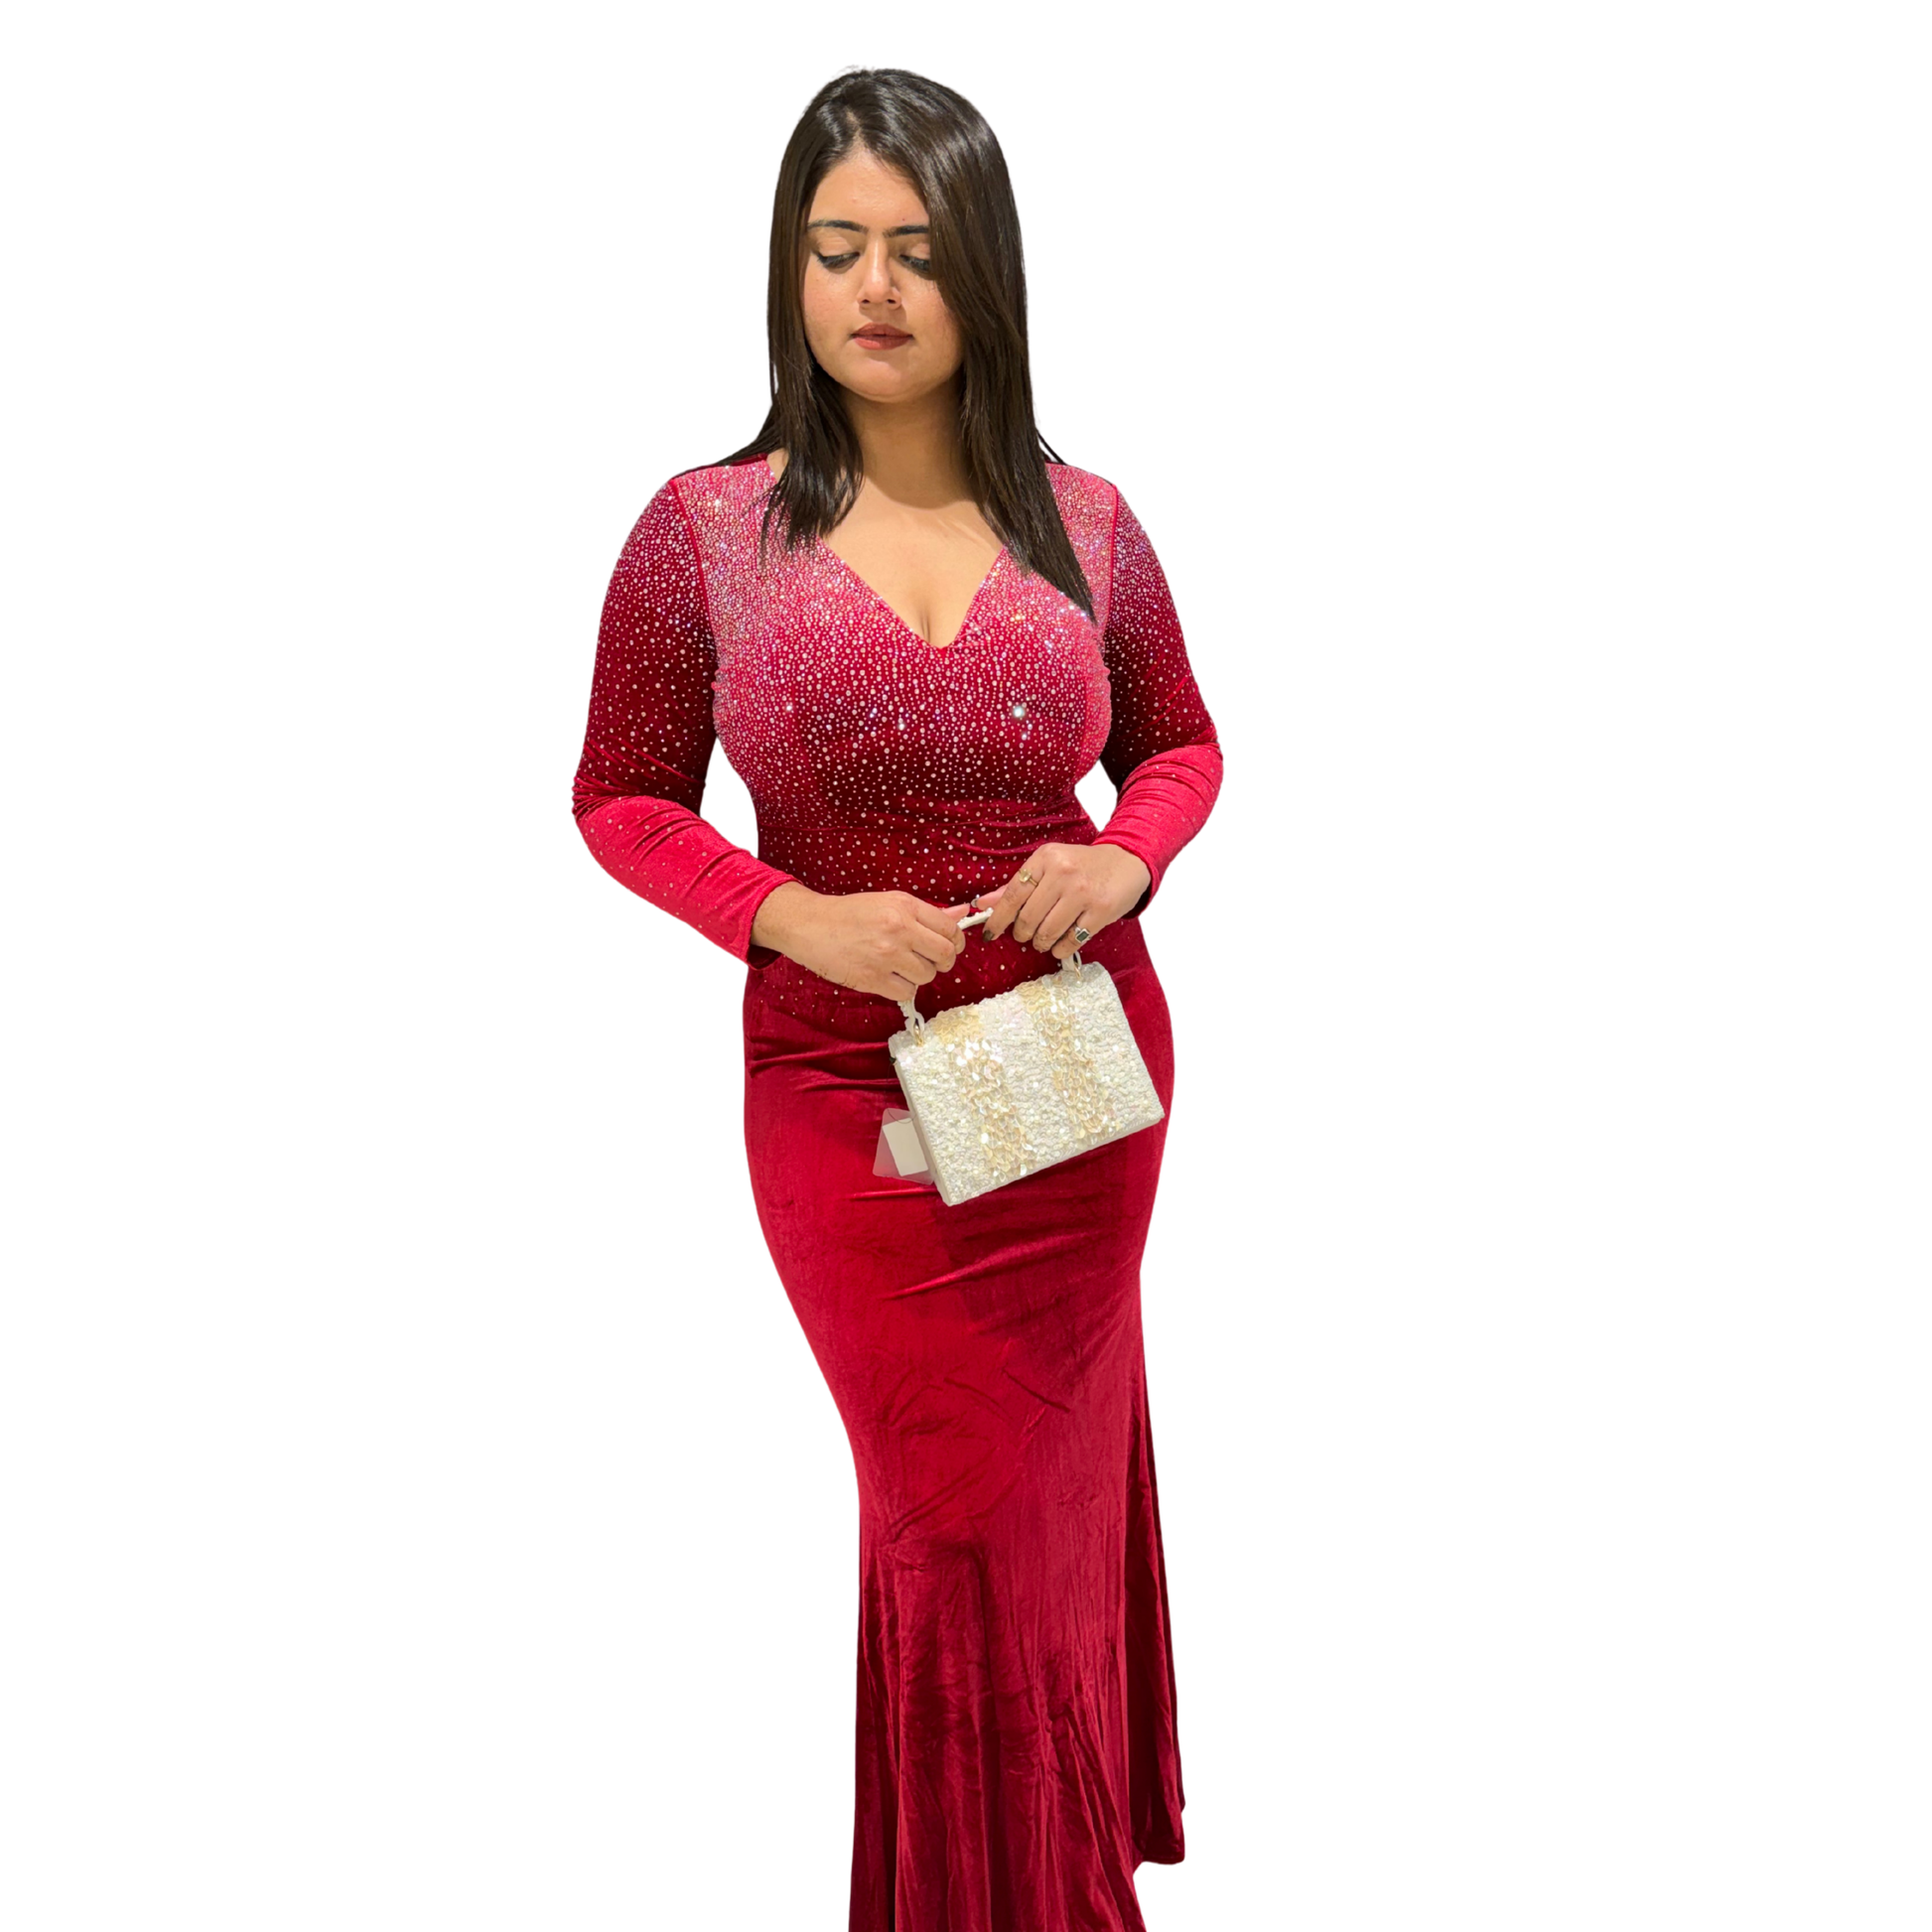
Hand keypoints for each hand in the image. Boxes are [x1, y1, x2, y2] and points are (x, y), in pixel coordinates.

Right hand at [750, 883, 972, 1000]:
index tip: (949, 946)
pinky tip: (889, 977)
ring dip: (919, 975)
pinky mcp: (872, 978)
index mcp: (905, 906)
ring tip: (901, 966)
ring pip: (927, 975)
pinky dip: (902, 988)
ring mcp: (886, 955)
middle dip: (943, 961)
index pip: (950, 929)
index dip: (955, 941)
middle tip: (930, 961)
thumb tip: (963, 913)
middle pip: (946, 955)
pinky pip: (907, 991)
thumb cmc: (850, 914)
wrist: (810, 925)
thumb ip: (927, 913)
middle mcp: (900, 929)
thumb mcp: (890, 903)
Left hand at [971, 843, 1151, 958]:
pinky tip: (1060, 944)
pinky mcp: (1100, 911)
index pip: (1012, 895)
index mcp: (1045, 858)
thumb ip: (1017, 885)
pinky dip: (1060, 948)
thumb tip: (984, 903)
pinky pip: (1070, 941)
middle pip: (1028, 919)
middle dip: (1022, 933)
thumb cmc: (1081, 866)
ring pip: (1047, 932)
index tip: (990, 933)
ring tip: (1043, 940)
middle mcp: (1063, 873)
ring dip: (1041, 943)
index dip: (998, 919)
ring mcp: (1083, 892)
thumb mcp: (1048, 865)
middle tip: (1026, 934)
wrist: (1126, 861)